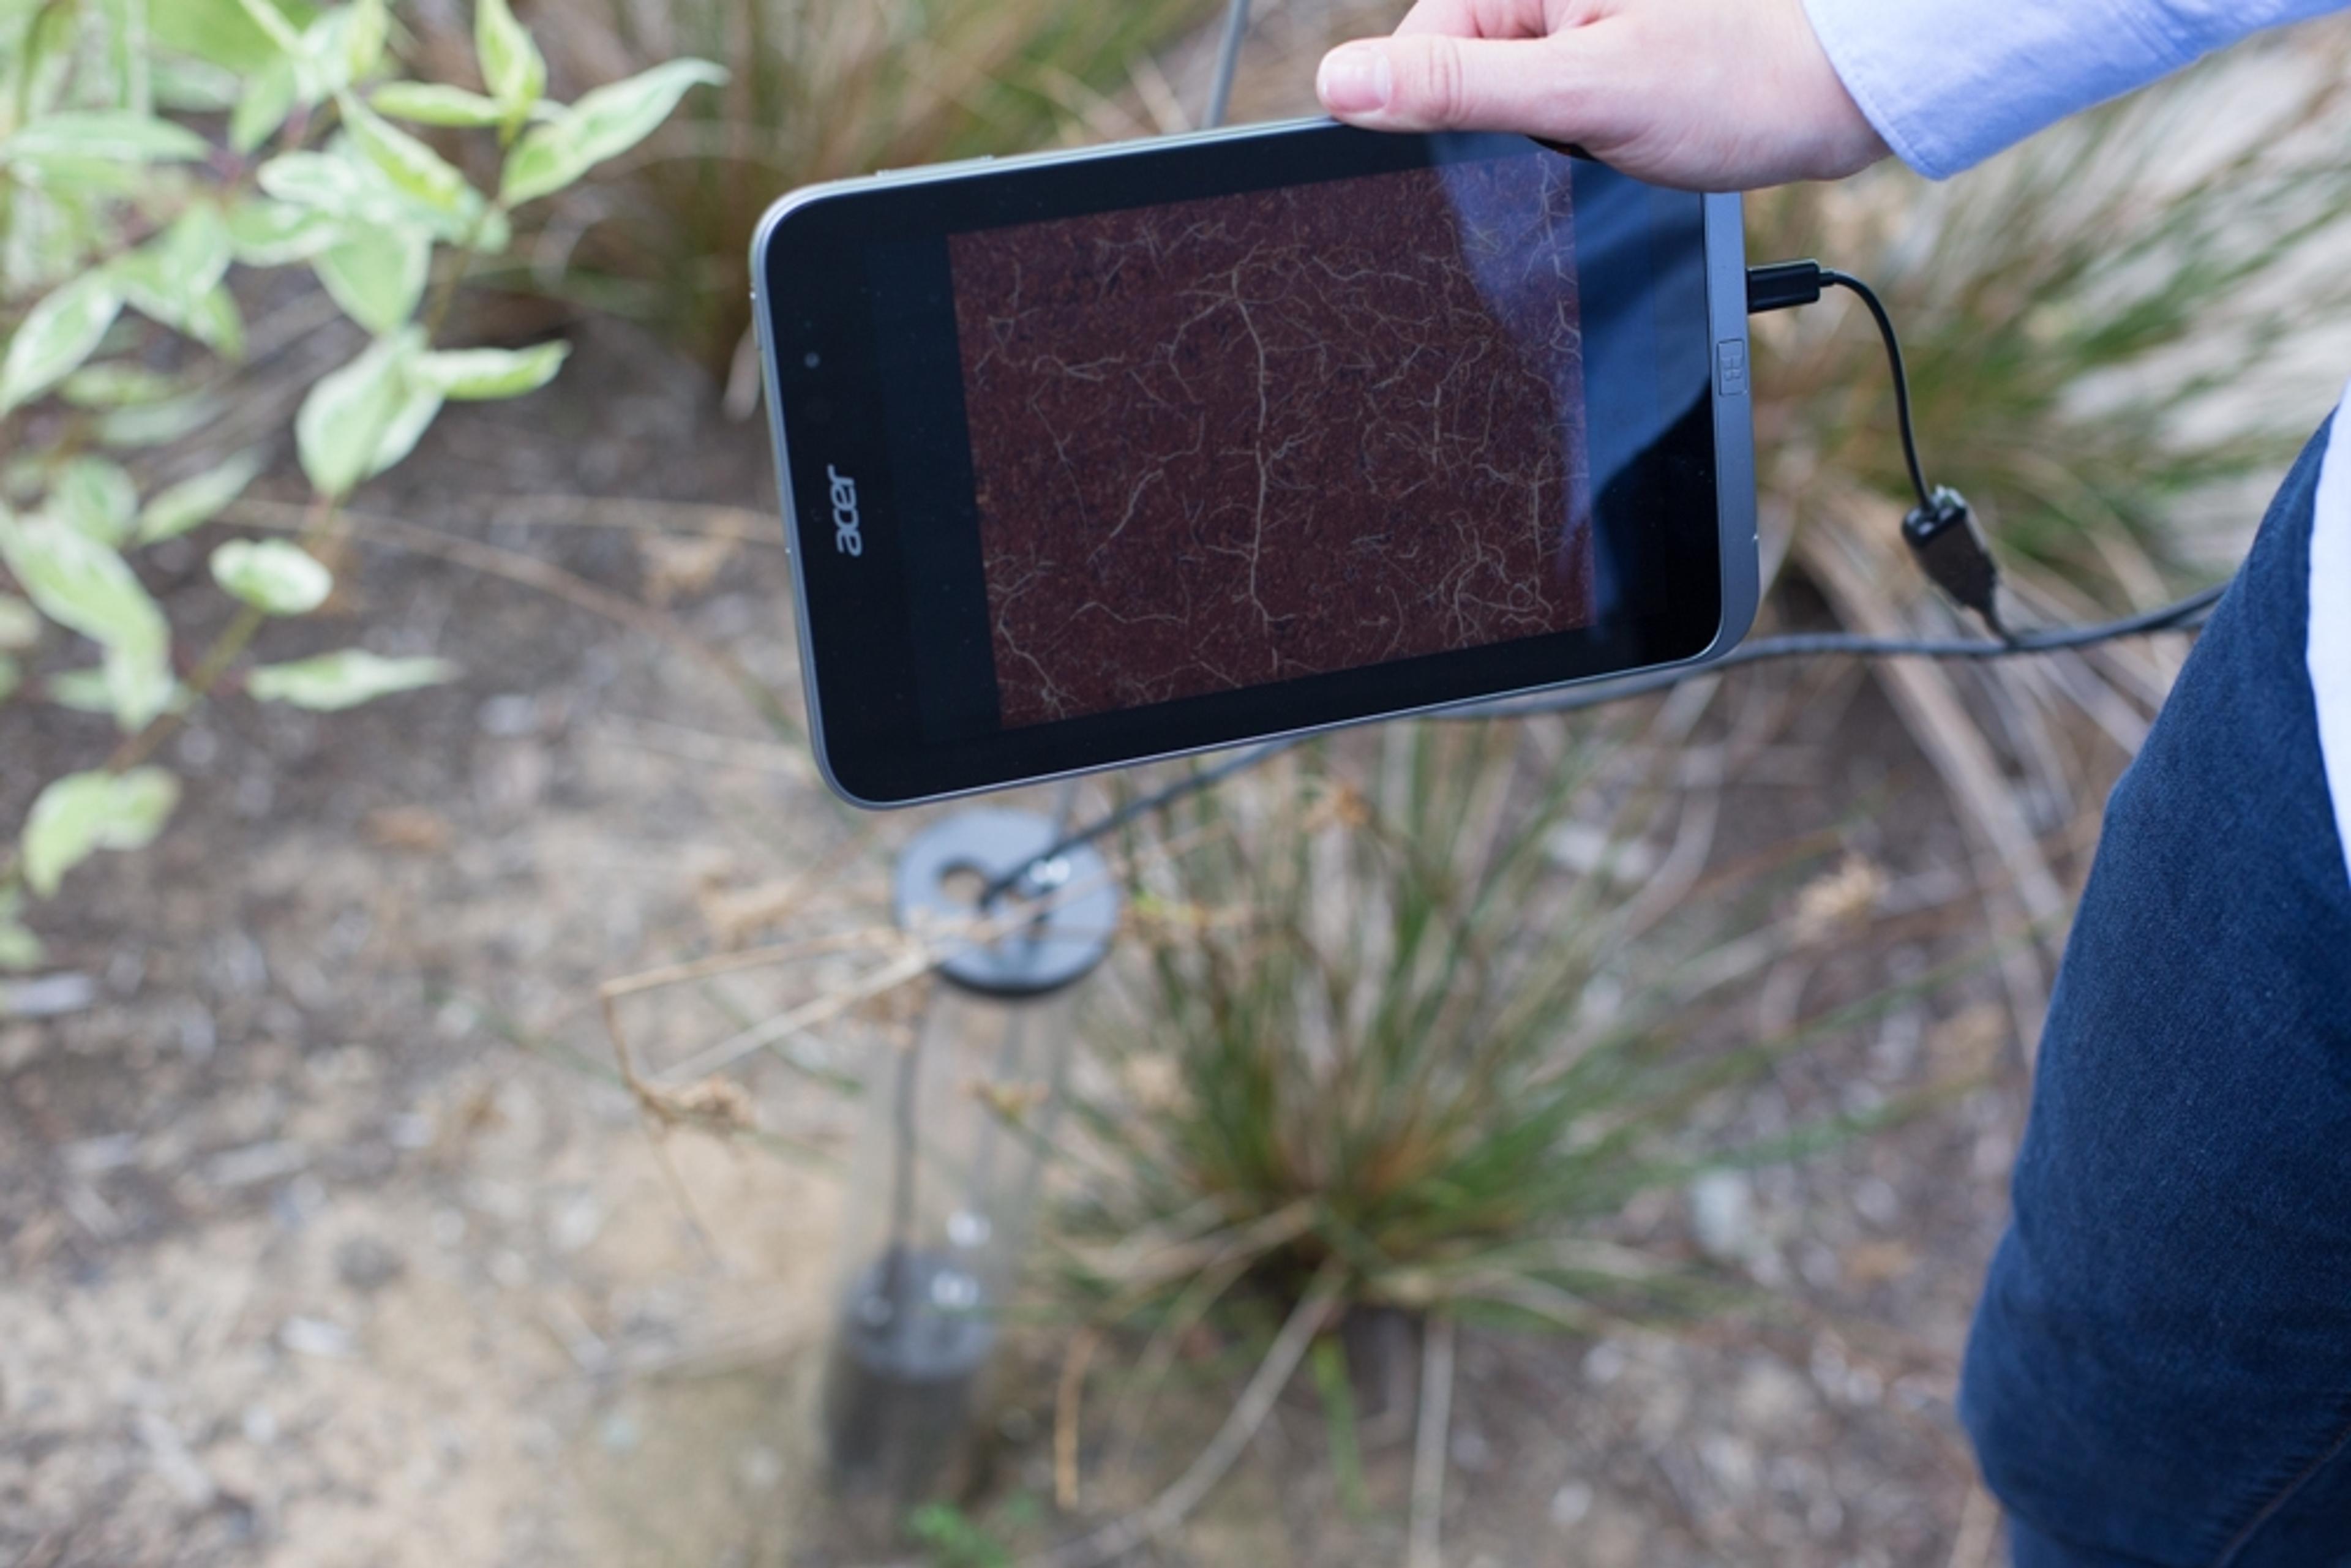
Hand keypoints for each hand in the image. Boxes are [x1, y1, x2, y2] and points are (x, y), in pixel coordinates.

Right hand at [1314, 0, 1888, 190]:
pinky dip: (1562, 129)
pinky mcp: (1586, 47)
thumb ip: (1455, 90)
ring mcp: (1563, 17)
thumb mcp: (1581, 94)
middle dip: (1498, 122)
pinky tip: (1617, 126)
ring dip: (1534, 131)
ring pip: (1492, 94)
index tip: (1521, 136)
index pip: (1416, 49)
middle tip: (1582, 132)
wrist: (1830, 96)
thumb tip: (1341, 85)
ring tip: (1614, 122)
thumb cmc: (1729, 86)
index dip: (1443, 112)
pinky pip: (1533, 99)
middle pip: (1451, 71)